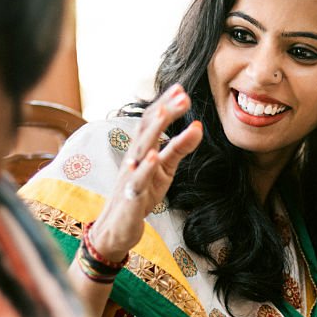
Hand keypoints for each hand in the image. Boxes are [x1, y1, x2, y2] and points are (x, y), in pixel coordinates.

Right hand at [88, 85, 202, 260]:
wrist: (118, 227)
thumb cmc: (141, 193)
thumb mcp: (166, 169)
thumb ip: (180, 148)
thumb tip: (198, 126)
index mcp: (142, 149)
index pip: (152, 121)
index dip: (166, 104)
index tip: (181, 88)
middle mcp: (134, 157)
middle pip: (147, 129)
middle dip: (165, 111)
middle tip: (183, 95)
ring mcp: (130, 175)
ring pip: (141, 149)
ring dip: (154, 130)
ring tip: (166, 112)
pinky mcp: (131, 195)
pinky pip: (137, 180)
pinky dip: (145, 167)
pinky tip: (153, 156)